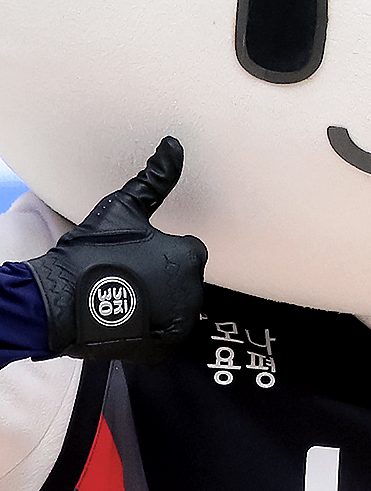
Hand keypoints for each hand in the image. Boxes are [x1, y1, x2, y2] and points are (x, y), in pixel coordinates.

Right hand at [25, 138, 205, 362]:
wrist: (57, 303)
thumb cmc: (90, 253)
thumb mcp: (122, 210)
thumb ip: (154, 179)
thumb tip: (175, 143)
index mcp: (190, 255)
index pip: (185, 251)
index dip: (157, 252)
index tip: (132, 256)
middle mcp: (194, 289)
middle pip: (181, 279)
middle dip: (158, 276)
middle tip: (123, 276)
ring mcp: (180, 321)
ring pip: (174, 305)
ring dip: (154, 301)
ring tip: (120, 296)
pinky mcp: (165, 347)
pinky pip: (165, 333)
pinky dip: (149, 327)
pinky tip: (124, 316)